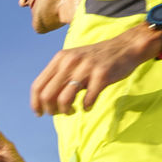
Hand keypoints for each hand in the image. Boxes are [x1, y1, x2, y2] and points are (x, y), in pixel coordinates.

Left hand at [30, 26, 151, 114]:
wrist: (125, 47)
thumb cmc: (97, 59)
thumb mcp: (73, 61)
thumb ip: (59, 76)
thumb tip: (45, 101)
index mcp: (60, 59)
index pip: (37, 86)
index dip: (35, 104)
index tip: (40, 114)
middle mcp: (69, 62)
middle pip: (47, 96)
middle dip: (51, 110)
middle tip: (60, 113)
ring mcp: (85, 68)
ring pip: (64, 100)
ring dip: (66, 111)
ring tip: (73, 110)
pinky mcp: (101, 75)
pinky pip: (87, 100)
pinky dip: (86, 107)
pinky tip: (88, 106)